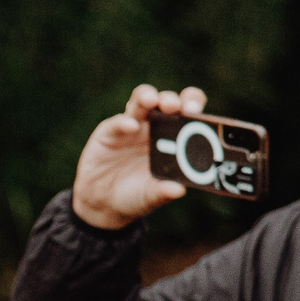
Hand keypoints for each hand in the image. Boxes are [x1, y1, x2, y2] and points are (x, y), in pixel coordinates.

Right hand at [72, 83, 198, 229]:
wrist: (102, 203)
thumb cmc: (135, 196)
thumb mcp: (151, 196)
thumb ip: (163, 192)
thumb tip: (178, 190)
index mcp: (174, 138)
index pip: (189, 113)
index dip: (195, 107)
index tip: (197, 113)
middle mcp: (155, 127)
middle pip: (168, 101)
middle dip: (175, 99)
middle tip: (178, 107)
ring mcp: (132, 127)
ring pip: (142, 101)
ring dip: (148, 97)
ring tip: (152, 100)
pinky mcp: (108, 132)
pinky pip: (117, 122)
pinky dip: (124, 122)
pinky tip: (130, 127)